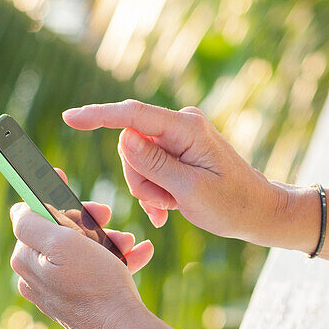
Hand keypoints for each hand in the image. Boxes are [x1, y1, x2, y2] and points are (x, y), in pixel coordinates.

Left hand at [9, 171, 152, 328]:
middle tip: (107, 215)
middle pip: (61, 230)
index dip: (49, 193)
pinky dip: (120, 258)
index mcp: (26, 258)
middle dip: (88, 220)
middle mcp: (38, 275)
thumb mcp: (60, 242)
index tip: (60, 175)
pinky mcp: (81, 298)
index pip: (32, 214)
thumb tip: (19, 208)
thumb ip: (32, 220)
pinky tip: (141, 252)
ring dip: (110, 238)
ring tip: (131, 241)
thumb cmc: (93, 284)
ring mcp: (59, 288)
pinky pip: (99, 269)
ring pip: (85, 248)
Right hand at [62, 100, 281, 244]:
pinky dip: (154, 192)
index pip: (133, 115)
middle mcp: (181, 124)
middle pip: (130, 146)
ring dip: (149, 189)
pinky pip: (148, 168)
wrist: (260, 212)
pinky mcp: (178, 151)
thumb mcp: (190, 191)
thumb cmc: (232, 204)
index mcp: (186, 127)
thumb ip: (154, 164)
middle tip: (167, 202)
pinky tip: (169, 210)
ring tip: (175, 205)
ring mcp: (179, 137)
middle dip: (139, 179)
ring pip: (136, 161)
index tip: (69, 118)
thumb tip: (124, 137)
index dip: (98, 116)